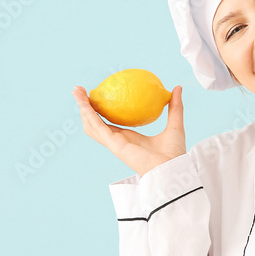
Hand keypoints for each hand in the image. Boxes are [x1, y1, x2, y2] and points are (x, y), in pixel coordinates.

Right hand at [71, 85, 186, 176]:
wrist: (171, 168)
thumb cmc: (174, 152)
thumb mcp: (175, 124)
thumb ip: (175, 106)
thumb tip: (178, 88)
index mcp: (128, 138)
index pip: (109, 123)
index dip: (100, 111)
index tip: (97, 95)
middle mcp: (118, 141)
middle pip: (95, 123)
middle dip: (85, 108)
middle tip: (80, 91)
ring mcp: (114, 143)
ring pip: (91, 124)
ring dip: (82, 108)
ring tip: (77, 92)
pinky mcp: (114, 144)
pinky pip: (97, 126)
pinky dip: (89, 114)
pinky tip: (84, 102)